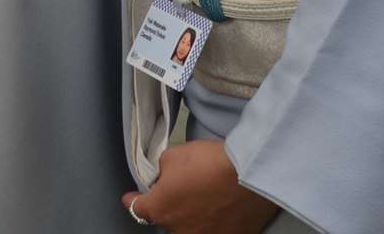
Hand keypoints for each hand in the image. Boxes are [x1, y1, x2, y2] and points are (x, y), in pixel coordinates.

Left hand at [121, 141, 278, 233]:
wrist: (251, 176)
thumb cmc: (208, 163)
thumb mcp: (173, 156)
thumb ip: (162, 171)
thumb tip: (165, 178)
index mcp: (160, 210)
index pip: (137, 208)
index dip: (134, 199)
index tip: (132, 197)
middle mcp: (178, 231)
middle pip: (166, 218)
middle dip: (169, 205)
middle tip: (180, 189)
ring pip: (189, 226)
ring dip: (191, 214)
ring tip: (203, 197)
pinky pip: (213, 229)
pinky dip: (213, 220)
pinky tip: (220, 206)